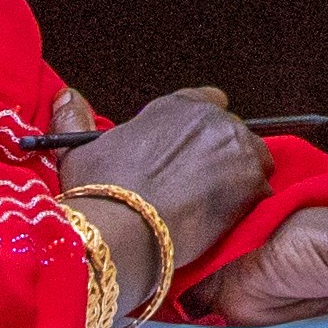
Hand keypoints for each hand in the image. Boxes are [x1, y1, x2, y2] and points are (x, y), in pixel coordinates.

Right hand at [46, 87, 263, 318]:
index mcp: (177, 106)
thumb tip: (66, 98)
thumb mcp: (79, 152)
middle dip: (220, 156)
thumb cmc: (100, 192)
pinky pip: (261, 192)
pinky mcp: (252, 183)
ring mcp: (236, 148)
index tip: (189, 153)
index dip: (199, 132)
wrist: (123, 230)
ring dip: (237, 179)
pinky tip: (222, 223)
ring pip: (251, 160)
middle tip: (196, 188)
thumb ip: (75, 120)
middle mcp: (211, 119)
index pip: (207, 102)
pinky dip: (247, 206)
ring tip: (210, 208)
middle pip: (231, 134)